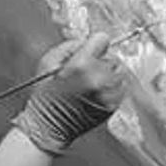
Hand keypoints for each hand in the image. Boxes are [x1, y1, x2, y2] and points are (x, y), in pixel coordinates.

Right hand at [12, 33, 129, 154]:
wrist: (49, 126)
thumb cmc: (45, 95)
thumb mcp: (48, 61)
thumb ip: (71, 46)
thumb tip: (88, 41)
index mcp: (81, 65)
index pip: (103, 39)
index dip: (94, 44)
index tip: (90, 50)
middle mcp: (98, 79)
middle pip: (112, 56)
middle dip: (101, 61)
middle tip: (87, 71)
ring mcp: (108, 94)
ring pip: (119, 72)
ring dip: (108, 74)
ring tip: (91, 83)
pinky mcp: (113, 106)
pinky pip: (120, 88)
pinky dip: (111, 88)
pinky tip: (95, 93)